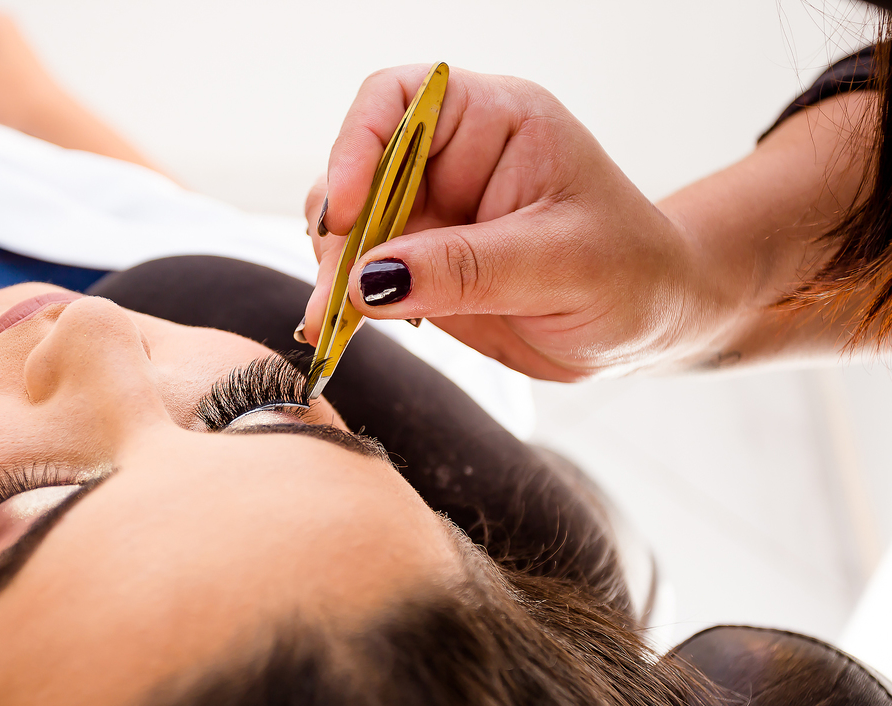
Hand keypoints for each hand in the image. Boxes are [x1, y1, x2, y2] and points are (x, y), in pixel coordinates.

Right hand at [304, 66, 727, 380]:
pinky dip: (344, 301)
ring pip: (349, 225)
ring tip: (331, 322)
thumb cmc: (631, 274)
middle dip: (337, 230)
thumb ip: (467, 269)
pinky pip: (360, 273)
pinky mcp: (420, 265)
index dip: (357, 146)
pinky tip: (344, 329)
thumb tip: (368, 280)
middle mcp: (451, 158)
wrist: (650, 324)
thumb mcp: (560, 266)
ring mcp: (431, 213)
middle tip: (333, 295)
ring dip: (332, 271)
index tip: (347, 213)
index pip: (398, 99)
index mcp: (494, 122)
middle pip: (357, 167)